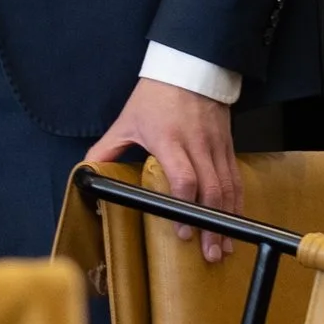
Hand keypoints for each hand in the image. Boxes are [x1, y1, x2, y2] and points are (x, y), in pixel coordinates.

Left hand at [85, 78, 241, 263]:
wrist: (188, 70)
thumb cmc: (155, 96)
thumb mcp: (126, 121)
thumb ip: (107, 148)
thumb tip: (87, 169)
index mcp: (169, 140)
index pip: (183, 178)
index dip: (184, 207)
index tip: (182, 231)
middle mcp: (197, 146)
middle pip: (211, 191)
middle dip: (211, 226)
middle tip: (209, 253)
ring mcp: (216, 147)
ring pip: (228, 189)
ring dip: (228, 221)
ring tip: (224, 247)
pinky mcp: (228, 147)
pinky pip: (236, 180)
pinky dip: (237, 204)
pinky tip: (234, 222)